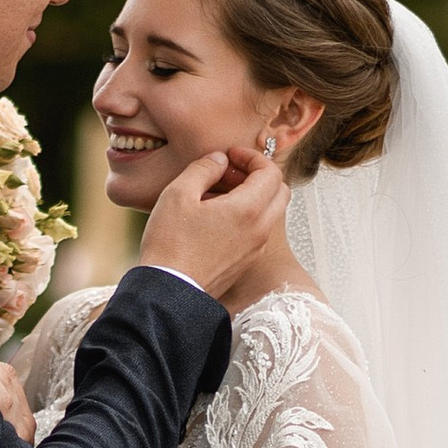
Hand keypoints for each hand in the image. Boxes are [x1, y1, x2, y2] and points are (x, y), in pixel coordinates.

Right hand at [136, 147, 289, 300]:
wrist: (169, 292)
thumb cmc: (170, 244)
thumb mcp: (178, 193)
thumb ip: (204, 168)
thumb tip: (219, 160)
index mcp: (249, 210)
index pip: (271, 172)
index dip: (252, 156)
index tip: (230, 156)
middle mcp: (260, 230)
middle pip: (279, 191)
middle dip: (258, 175)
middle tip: (228, 172)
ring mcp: (255, 249)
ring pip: (269, 213)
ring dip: (251, 196)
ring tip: (215, 194)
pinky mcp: (245, 263)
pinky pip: (257, 231)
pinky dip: (245, 217)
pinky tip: (213, 217)